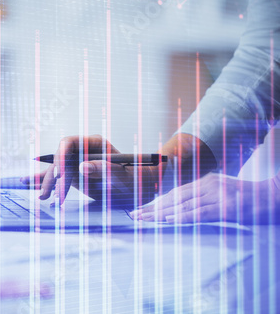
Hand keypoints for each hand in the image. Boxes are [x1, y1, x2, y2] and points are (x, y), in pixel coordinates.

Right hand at [21, 135, 158, 205]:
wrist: (144, 188)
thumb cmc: (138, 179)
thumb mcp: (124, 176)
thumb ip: (105, 170)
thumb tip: (82, 167)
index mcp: (95, 143)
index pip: (68, 143)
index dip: (60, 157)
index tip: (59, 176)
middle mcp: (84, 150)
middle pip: (60, 159)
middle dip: (53, 177)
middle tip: (50, 195)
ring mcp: (79, 162)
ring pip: (57, 170)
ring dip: (48, 184)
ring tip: (42, 198)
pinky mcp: (76, 175)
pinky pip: (58, 177)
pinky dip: (45, 182)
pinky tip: (29, 184)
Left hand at [130, 173, 278, 223]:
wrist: (272, 196)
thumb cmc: (248, 199)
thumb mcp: (221, 193)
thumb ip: (202, 198)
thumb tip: (179, 209)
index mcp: (205, 181)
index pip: (175, 193)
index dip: (157, 202)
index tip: (142, 209)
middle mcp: (207, 185)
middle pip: (174, 198)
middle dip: (152, 208)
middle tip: (135, 215)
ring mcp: (215, 194)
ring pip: (182, 205)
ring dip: (160, 214)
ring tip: (144, 219)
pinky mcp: (224, 206)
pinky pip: (198, 213)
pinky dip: (181, 217)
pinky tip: (168, 221)